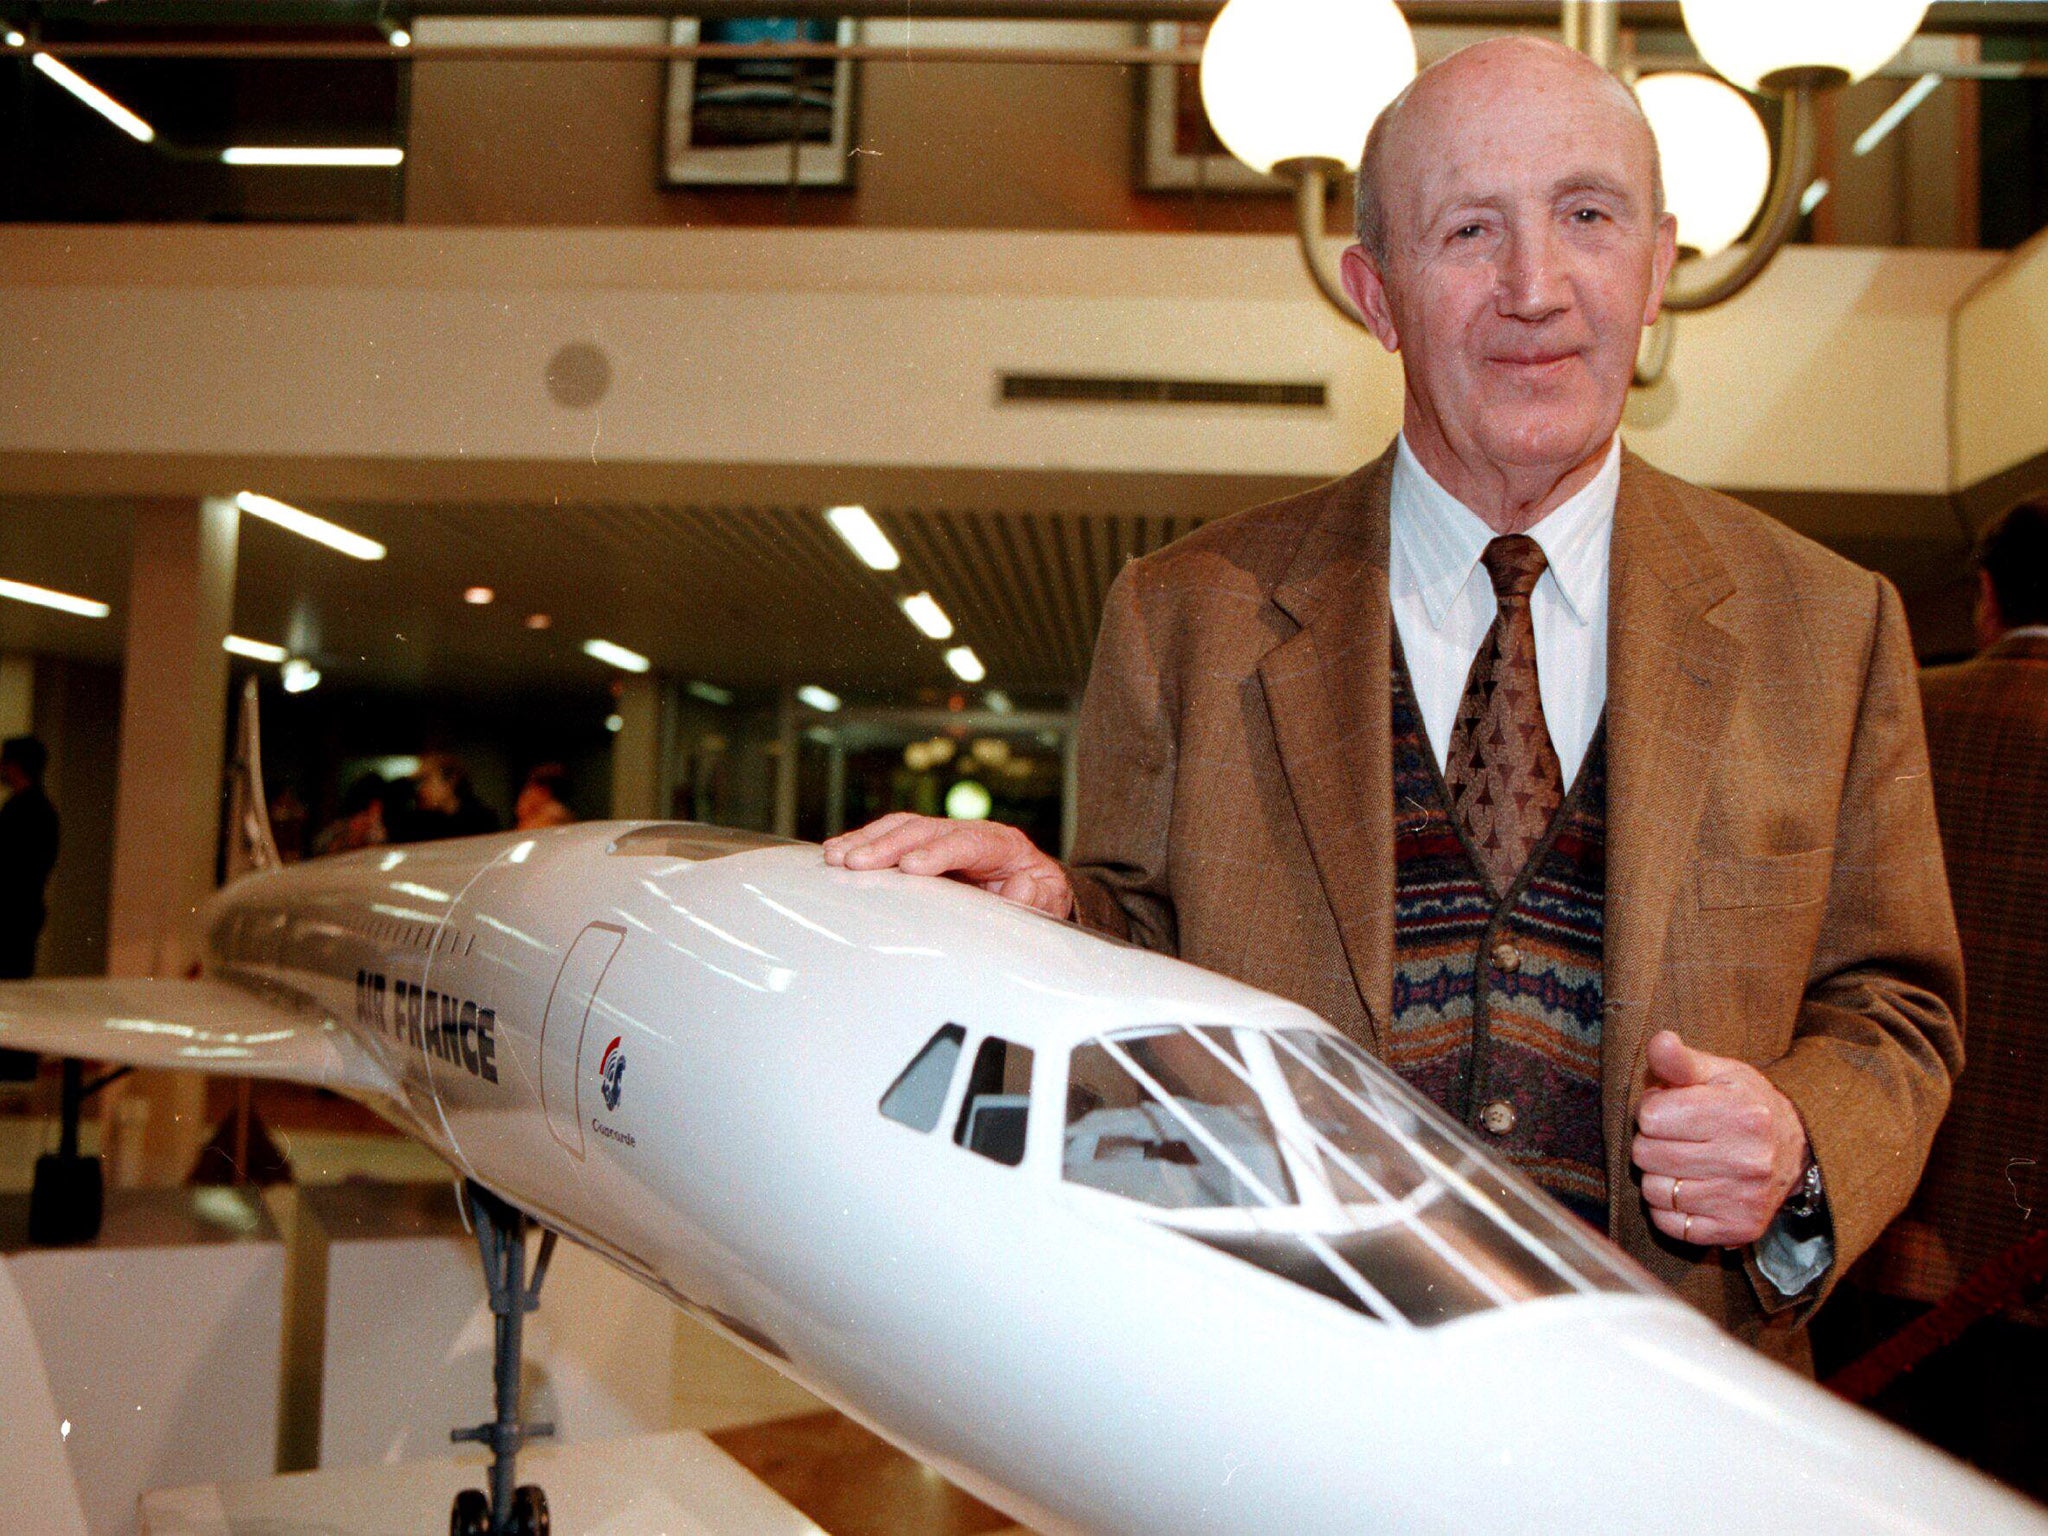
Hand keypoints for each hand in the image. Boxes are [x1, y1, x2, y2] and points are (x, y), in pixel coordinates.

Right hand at [821, 813, 1074, 918]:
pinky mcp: (922, 846)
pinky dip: (863, 843)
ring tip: (836, 857)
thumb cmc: (1038, 895)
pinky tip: (835, 853)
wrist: (1034, 886)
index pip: (967, 842)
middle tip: (856, 863)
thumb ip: (1038, 897)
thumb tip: (1022, 886)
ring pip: (901, 827)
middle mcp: (968, 832)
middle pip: (924, 830)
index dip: (938, 852)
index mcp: (1001, 844)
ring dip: (866, 840)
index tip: (911, 867)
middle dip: (888, 845)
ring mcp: (943, 836)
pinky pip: (890, 837)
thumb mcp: (1049, 900)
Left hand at [1632, 1030, 1808, 1249]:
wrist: (1795, 1149)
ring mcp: (1743, 1198)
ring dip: (1658, 1176)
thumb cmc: (1745, 1104)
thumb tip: (1660, 1040)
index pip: (1651, 1116)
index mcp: (1739, 1114)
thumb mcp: (1718, 1073)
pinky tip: (1688, 1190)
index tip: (1672, 1110)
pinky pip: (1669, 1225)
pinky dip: (1667, 1209)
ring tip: (1682, 1163)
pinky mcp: (1738, 1229)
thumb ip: (1680, 1060)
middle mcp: (1745, 1160)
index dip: (1653, 1110)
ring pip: (1654, 1191)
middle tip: (1675, 1137)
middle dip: (1651, 1142)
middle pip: (1646, 1154)